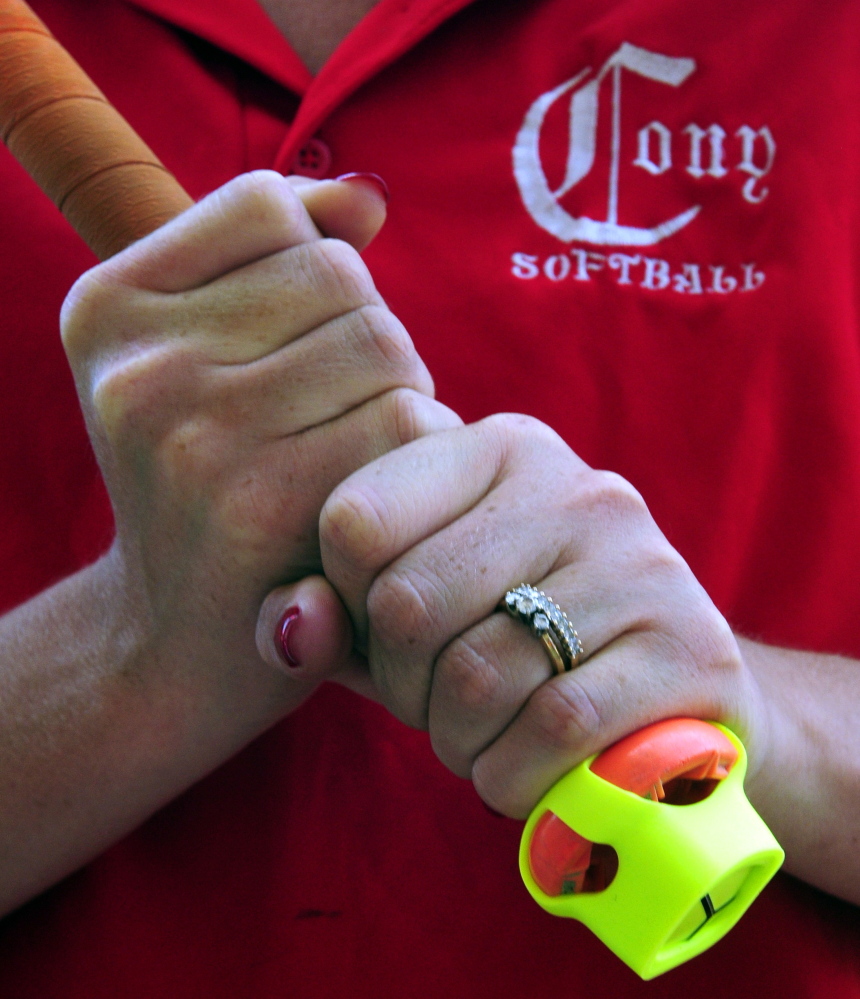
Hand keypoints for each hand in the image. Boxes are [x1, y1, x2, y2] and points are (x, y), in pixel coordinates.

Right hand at [60, 169, 459, 726]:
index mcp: (109, 308)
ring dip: (402, 397)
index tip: (301, 345)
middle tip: (343, 419)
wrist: (174, 647)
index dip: (319, 271)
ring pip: (384, 346)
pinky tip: (380, 498)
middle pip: (342, 277)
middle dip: (370, 344)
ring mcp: (194, 435)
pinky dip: (419, 456)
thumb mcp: (200, 365)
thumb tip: (367, 198)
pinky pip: (406, 425)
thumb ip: (277, 261)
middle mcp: (140, 364)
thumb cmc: (211, 492)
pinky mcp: (262, 508)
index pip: (272, 208)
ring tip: (361, 457)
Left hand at [310, 413, 765, 815]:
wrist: (671, 692)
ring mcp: (640, 561)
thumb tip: (289, 625)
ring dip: (457, 743)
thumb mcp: (408, 614)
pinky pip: (551, 729)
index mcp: (494, 448)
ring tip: (486, 736)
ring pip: (474, 676)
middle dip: (403, 686)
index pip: (356, 522)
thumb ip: (332, 612)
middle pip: (407, 604)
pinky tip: (530, 769)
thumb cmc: (515, 643)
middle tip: (441, 702)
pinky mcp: (691, 646)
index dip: (349, 606)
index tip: (393, 634)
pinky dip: (515, 776)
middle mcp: (572, 484)